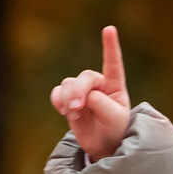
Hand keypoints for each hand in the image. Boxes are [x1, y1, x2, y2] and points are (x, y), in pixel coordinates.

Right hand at [49, 25, 131, 159]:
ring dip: (67, 97)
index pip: (112, 63)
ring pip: (69, 84)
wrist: (103, 145)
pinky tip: (62, 111)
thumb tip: (85, 95)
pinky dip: (57, 99)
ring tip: (73, 113)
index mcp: (114, 85)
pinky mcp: (69, 99)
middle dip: (78, 91)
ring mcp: (82, 91)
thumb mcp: (115, 119)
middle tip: (76, 108)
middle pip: (85, 77)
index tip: (109, 29)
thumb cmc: (114, 129)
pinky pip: (57, 92)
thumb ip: (101, 104)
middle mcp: (98, 84)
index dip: (110, 46)